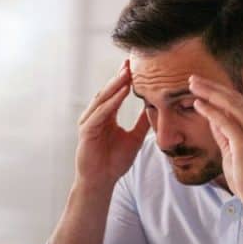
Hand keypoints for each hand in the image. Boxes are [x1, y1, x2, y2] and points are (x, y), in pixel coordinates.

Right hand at [75, 60, 149, 188]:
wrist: (101, 181)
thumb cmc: (114, 162)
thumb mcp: (135, 138)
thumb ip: (142, 123)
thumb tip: (156, 109)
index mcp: (106, 116)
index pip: (116, 93)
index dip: (125, 80)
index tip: (136, 66)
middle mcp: (96, 115)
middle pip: (108, 91)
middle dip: (120, 77)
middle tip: (131, 62)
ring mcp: (89, 122)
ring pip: (103, 99)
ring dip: (115, 85)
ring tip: (127, 73)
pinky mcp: (86, 131)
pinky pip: (100, 113)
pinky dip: (111, 102)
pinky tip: (121, 92)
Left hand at [189, 75, 242, 213]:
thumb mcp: (233, 150)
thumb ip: (224, 133)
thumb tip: (212, 118)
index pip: (236, 100)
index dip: (217, 89)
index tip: (200, 83)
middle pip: (233, 97)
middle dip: (211, 86)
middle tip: (192, 78)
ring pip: (230, 104)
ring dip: (210, 93)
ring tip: (193, 85)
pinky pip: (227, 122)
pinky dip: (212, 111)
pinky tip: (199, 104)